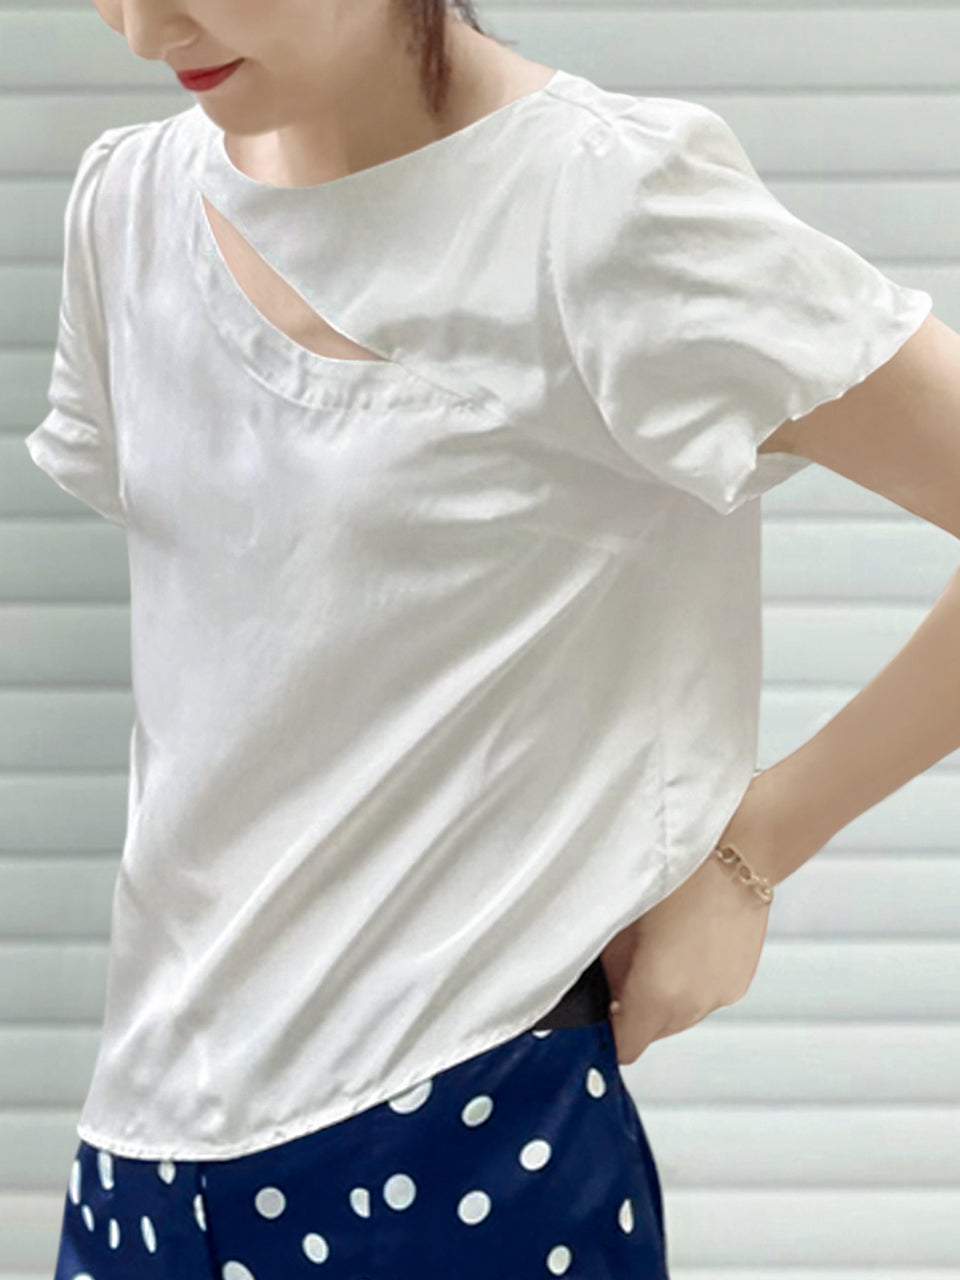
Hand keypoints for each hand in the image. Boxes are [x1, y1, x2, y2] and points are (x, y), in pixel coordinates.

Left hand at [600, 846, 771, 1064]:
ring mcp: (720, 996)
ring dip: (665, 997)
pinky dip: (691, 984)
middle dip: (636, 1009)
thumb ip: (612, 964)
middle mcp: (692, 1004)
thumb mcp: (624, 918)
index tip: (603, 1011)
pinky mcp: (739, 983)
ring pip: (680, 1017)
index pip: (626, 1045)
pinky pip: (704, 998)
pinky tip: (688, 945)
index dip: (610, 1030)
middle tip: (629, 965)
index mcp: (657, 993)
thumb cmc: (679, 873)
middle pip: (652, 1032)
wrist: (739, 853)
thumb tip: (608, 985)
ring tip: (662, 949)